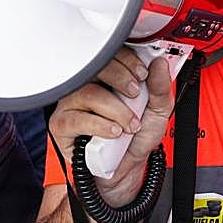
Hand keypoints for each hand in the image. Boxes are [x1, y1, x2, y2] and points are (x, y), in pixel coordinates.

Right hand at [47, 48, 173, 204]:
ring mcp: (71, 105)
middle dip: (121, 78)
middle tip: (135, 95)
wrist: (126, 169)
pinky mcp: (62, 125)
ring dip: (115, 109)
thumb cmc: (136, 138)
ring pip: (88, 94)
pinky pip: (77, 119)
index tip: (142, 74)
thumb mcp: (157, 111)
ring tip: (129, 125)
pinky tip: (114, 132)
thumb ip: (160, 88)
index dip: (127, 59)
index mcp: (107, 78)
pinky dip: (100, 125)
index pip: (110, 53)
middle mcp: (87, 86)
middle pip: (95, 67)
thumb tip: (160, 64)